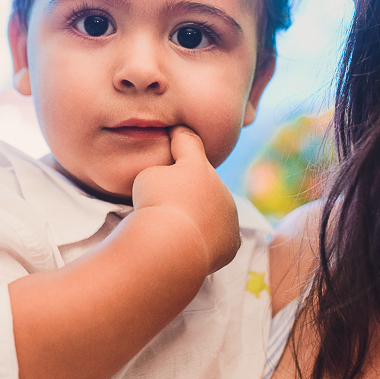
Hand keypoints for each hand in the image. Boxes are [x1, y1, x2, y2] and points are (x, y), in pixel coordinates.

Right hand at [130, 125, 240, 274]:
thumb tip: (174, 183)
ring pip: (215, 207)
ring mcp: (229, 216)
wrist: (170, 246)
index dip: (179, 136)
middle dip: (190, 184)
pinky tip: (193, 241)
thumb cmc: (154, 205)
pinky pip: (219, 234)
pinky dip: (208, 235)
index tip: (175, 132)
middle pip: (204, 180)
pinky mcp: (231, 242)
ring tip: (179, 224)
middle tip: (169, 198)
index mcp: (199, 166)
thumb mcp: (148, 176)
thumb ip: (163, 172)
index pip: (188, 142)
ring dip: (201, 210)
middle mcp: (220, 187)